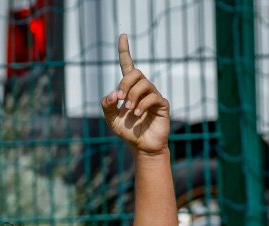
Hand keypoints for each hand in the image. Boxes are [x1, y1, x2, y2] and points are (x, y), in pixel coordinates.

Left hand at [101, 34, 169, 155]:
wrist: (142, 146)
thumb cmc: (128, 131)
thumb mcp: (111, 119)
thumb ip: (107, 106)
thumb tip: (112, 94)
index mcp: (129, 89)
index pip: (127, 65)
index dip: (124, 50)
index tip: (122, 35)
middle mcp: (142, 89)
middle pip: (135, 73)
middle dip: (125, 84)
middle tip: (120, 99)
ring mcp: (153, 95)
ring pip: (143, 84)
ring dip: (132, 95)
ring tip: (128, 110)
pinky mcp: (162, 104)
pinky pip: (152, 97)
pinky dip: (142, 105)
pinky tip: (137, 115)